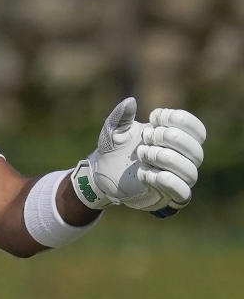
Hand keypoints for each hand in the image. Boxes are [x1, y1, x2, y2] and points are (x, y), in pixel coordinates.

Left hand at [71, 97, 205, 216]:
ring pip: (190, 171)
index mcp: (176, 139)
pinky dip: (166, 181)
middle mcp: (182, 159)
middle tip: (145, 138)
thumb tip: (130, 101)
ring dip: (165, 159)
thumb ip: (121, 116)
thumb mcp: (114, 129)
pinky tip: (144, 173)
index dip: (178, 120)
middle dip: (169, 139)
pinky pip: (183, 193)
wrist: (101, 174)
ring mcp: (176, 179)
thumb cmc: (115, 149)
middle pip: (196, 150)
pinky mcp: (167, 196)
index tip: (153, 117)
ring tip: (142, 154)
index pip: (197, 130)